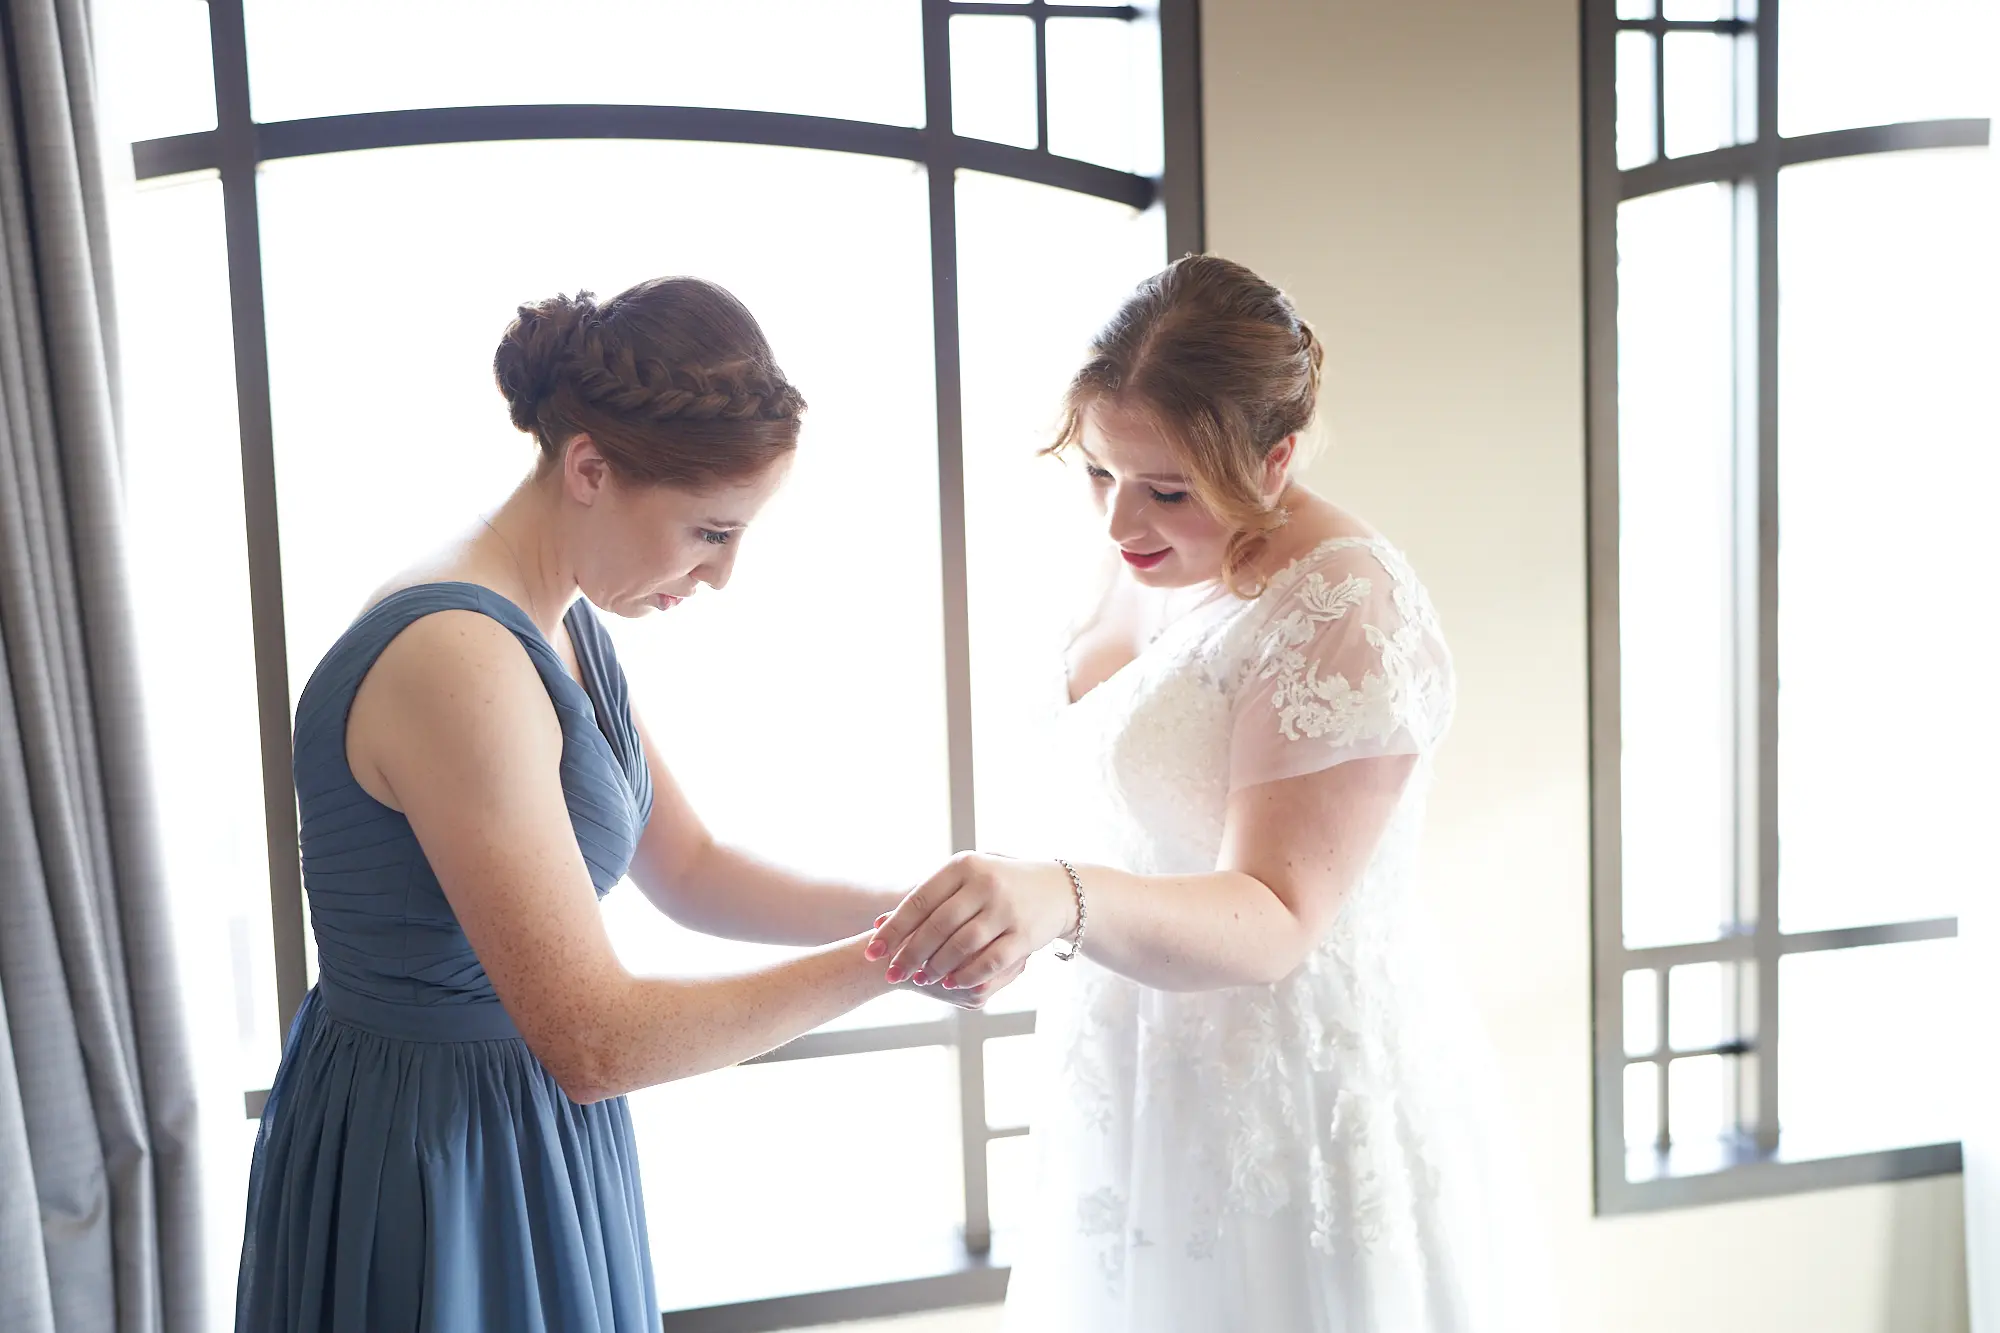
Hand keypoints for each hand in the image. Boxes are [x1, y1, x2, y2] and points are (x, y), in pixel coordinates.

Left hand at [867, 854, 1076, 991]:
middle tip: (891, 973)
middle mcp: (985, 883)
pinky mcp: (1025, 933)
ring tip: (919, 979)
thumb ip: (926, 899)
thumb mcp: (964, 880)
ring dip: (936, 966)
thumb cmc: (997, 884)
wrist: (1057, 889)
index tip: (872, 950)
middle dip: (911, 953)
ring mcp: (1006, 908)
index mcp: (963, 866)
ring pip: (962, 945)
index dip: (893, 928)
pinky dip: (967, 974)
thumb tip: (878, 923)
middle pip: (937, 926)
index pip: (919, 900)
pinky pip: (990, 961)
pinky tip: (950, 984)